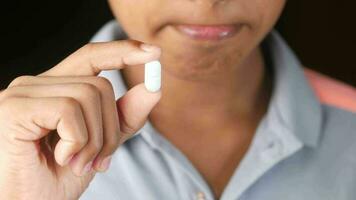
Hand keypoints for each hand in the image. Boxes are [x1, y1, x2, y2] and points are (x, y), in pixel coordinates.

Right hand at [0, 41, 160, 199]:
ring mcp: (23, 93)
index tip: (154, 52)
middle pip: (100, 84)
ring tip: (80, 162)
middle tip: (99, 161)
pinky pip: (69, 109)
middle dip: (111, 128)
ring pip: (89, 94)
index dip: (122, 51)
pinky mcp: (15, 107)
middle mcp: (36, 85)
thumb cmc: (58, 178)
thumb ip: (124, 116)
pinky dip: (78, 140)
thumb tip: (154, 89)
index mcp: (55, 89)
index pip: (91, 57)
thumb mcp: (102, 143)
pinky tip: (62, 158)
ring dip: (95, 139)